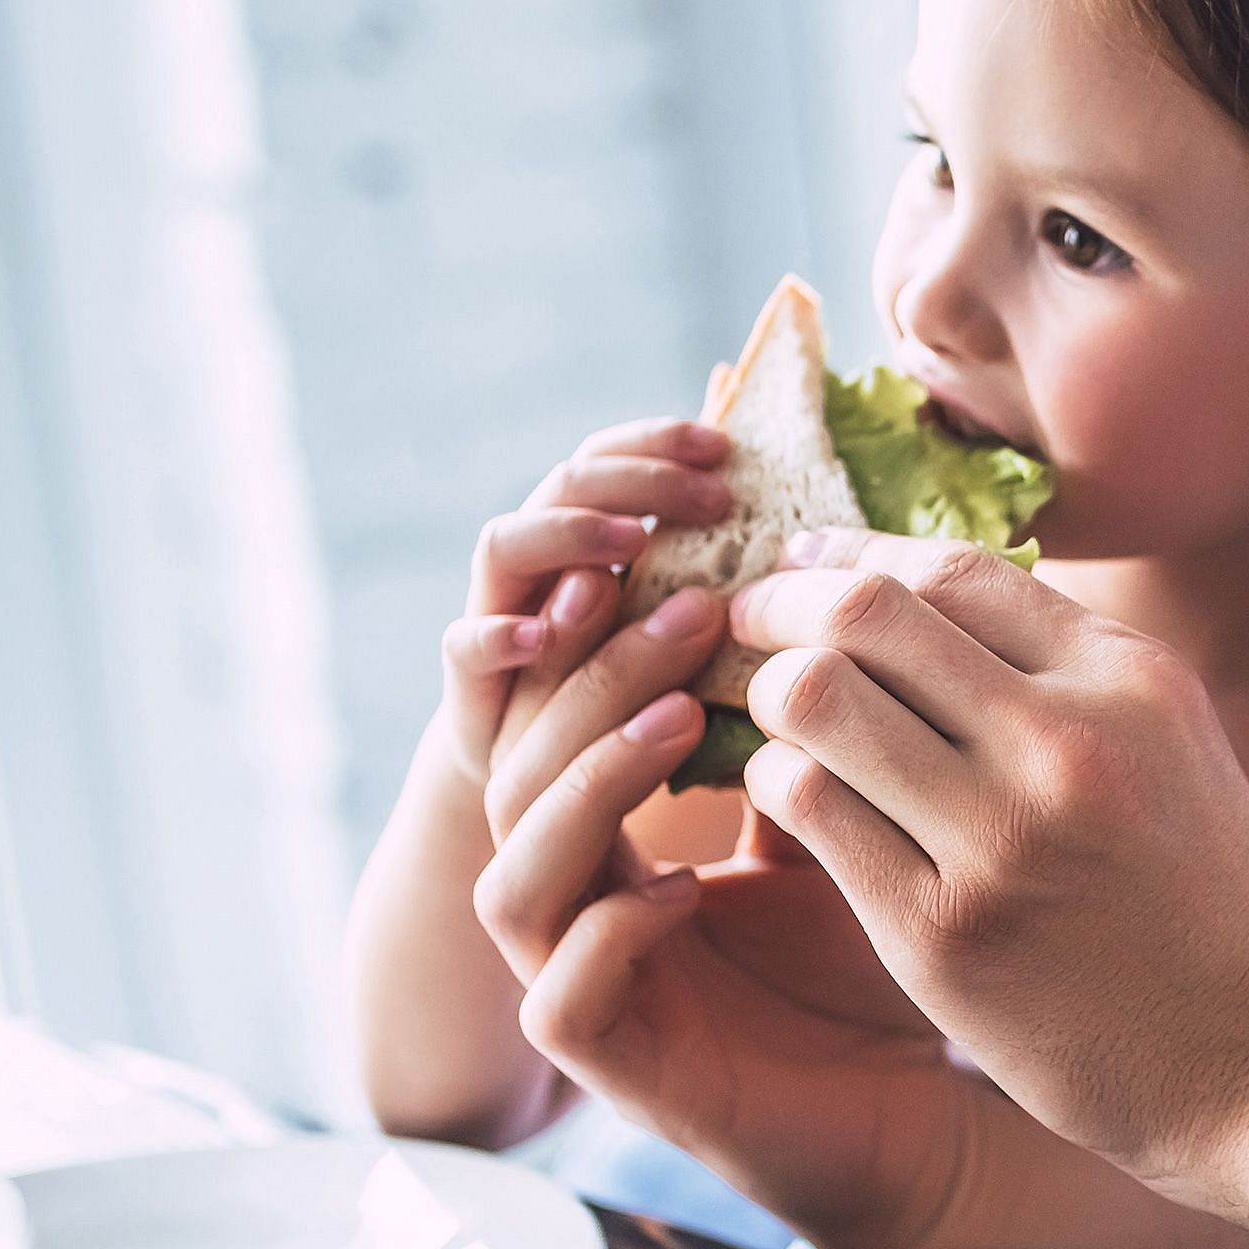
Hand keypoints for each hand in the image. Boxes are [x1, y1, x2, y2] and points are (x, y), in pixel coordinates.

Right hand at [440, 418, 730, 791]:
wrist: (542, 804)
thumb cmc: (633, 709)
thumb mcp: (676, 642)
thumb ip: (708, 588)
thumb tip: (784, 522)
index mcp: (585, 541)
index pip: (608, 458)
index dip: (659, 444)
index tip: (726, 450)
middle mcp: (537, 565)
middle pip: (564, 483)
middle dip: (638, 481)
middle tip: (714, 500)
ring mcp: (495, 617)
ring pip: (505, 544)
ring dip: (571, 534)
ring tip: (634, 543)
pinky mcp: (470, 691)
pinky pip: (464, 647)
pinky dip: (498, 637)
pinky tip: (539, 639)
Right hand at [469, 595, 973, 1248]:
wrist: (920, 1107)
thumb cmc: (889, 950)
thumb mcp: (854, 810)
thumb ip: (816, 720)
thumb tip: (840, 573)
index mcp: (621, 829)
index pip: (556, 709)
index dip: (589, 630)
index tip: (676, 554)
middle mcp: (581, 899)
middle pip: (517, 770)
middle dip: (592, 680)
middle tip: (689, 610)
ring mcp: (587, 985)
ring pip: (512, 878)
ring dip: (589, 787)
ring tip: (683, 719)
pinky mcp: (617, 1072)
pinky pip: (555, 999)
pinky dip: (608, 934)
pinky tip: (683, 884)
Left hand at [723, 531, 1248, 1196]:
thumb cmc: (1205, 900)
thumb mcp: (1169, 745)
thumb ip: (1061, 672)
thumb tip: (923, 598)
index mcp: (1128, 680)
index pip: (952, 567)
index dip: (855, 554)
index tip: (808, 565)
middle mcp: (1069, 741)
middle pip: (866, 611)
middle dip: (779, 602)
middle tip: (746, 623)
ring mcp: (1004, 840)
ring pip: (816, 701)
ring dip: (766, 696)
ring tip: (767, 721)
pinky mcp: (947, 935)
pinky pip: (813, 811)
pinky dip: (779, 787)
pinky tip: (791, 800)